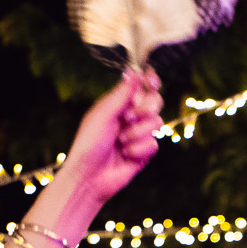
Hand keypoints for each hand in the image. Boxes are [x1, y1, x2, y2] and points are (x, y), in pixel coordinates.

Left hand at [53, 71, 164, 210]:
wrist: (90, 176)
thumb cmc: (89, 144)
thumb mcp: (103, 115)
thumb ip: (121, 94)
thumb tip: (133, 71)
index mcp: (119, 105)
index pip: (140, 87)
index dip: (150, 81)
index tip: (151, 80)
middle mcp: (131, 117)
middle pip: (155, 102)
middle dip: (146, 109)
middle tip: (130, 117)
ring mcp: (139, 135)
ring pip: (157, 123)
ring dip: (138, 134)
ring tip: (121, 143)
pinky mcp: (144, 152)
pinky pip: (154, 144)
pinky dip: (139, 150)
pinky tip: (126, 156)